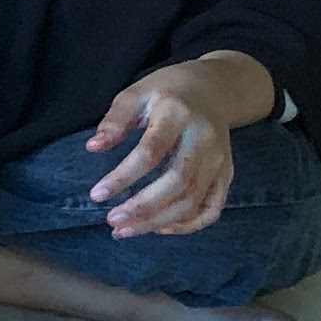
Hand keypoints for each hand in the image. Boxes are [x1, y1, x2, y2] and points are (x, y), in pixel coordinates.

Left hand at [88, 60, 247, 236]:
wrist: (213, 90)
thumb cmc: (166, 91)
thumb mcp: (135, 93)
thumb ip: (115, 120)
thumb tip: (93, 147)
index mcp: (177, 115)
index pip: (150, 152)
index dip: (123, 177)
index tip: (97, 195)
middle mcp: (204, 140)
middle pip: (177, 182)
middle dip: (143, 207)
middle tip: (112, 221)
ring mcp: (219, 160)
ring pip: (194, 200)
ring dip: (159, 221)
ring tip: (125, 230)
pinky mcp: (226, 174)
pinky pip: (212, 207)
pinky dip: (189, 224)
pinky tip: (160, 228)